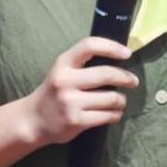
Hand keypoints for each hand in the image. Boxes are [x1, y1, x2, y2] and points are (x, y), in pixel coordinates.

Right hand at [24, 37, 138, 145]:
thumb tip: (118, 56)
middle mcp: (65, 81)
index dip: (111, 47)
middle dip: (125, 78)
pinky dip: (116, 114)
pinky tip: (114, 113)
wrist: (33, 120)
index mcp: (63, 63)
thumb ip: (82, 63)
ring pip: (111, 98)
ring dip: (121, 100)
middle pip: (106, 74)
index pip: (90, 45)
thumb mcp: (62, 70)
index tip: (127, 53)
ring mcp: (70, 102)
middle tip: (133, 81)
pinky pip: (107, 116)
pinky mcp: (76, 121)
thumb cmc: (54, 91)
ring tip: (121, 101)